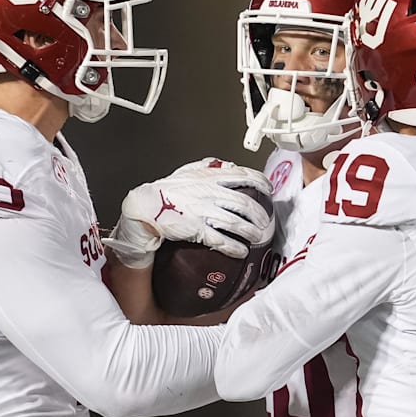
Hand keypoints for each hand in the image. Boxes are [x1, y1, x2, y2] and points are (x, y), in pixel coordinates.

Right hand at [104, 158, 274, 266]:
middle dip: (260, 213)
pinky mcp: (198, 229)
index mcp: (210, 178)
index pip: (243, 176)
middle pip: (245, 203)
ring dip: (251, 231)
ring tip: (259, 237)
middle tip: (266, 221)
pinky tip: (242, 252)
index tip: (269, 188)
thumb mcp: (188, 171)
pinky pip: (221, 240)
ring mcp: (205, 212)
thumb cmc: (166, 191)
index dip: (260, 182)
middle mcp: (210, 193)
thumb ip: (207, 166)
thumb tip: (224, 164)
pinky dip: (234, 247)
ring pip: (237, 222)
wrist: (146, 207)